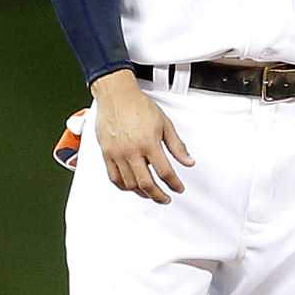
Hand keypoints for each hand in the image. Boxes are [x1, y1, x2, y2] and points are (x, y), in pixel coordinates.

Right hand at [90, 69, 193, 203]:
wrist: (116, 96)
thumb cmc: (138, 106)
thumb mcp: (165, 124)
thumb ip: (177, 146)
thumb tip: (188, 161)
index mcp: (149, 144)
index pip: (165, 172)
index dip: (174, 184)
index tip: (178, 188)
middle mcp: (131, 151)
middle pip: (146, 183)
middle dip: (158, 195)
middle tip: (166, 198)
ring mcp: (117, 154)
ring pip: (129, 183)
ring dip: (141, 193)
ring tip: (150, 194)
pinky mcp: (106, 154)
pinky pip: (114, 177)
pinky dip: (123, 186)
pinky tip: (131, 187)